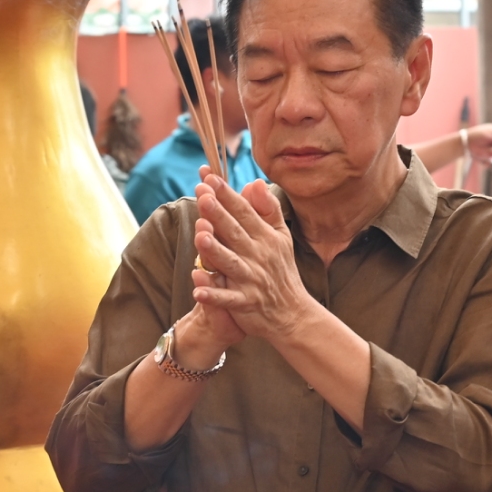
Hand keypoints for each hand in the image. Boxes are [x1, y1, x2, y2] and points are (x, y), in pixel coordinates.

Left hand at [191, 175, 316, 342]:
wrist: (294, 314)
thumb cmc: (282, 271)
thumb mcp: (281, 237)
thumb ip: (268, 209)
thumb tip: (254, 182)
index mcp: (265, 237)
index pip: (243, 211)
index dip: (226, 194)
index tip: (209, 177)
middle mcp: (258, 255)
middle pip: (234, 231)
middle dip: (218, 213)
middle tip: (202, 195)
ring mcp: (251, 280)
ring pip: (230, 263)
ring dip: (215, 250)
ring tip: (200, 235)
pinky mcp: (245, 303)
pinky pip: (227, 299)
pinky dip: (214, 296)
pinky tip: (197, 291)